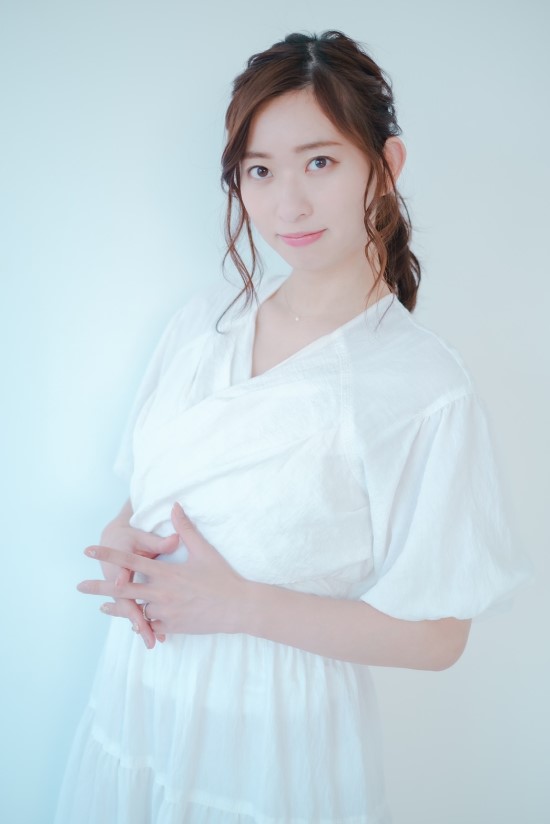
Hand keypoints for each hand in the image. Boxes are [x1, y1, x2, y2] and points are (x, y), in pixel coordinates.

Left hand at [78, 503, 249, 639]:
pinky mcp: (172, 626)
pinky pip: (151, 625)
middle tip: (80, 586)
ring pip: (135, 610)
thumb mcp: (203, 550)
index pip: (130, 561)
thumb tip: (175, 506)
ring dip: (120, 608)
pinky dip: (141, 623)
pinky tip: (134, 622)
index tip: (89, 551)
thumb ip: (185, 529)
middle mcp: (161, 592)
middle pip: (122, 590)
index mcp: (166, 572)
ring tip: (103, 607)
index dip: (108, 556)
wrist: (237, 606)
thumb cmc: (221, 577)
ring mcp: (165, 612)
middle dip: (99, 588)